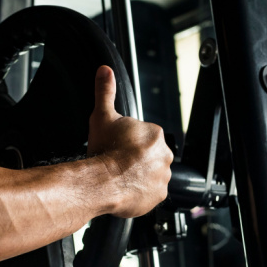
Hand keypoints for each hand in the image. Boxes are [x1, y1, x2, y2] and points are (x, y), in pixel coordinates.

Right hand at [88, 66, 171, 217]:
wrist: (103, 182)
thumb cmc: (105, 151)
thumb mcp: (102, 116)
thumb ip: (105, 92)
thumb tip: (105, 72)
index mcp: (155, 135)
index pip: (144, 136)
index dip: (128, 141)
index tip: (117, 146)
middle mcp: (164, 155)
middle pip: (149, 156)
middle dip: (135, 158)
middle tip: (117, 161)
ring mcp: (163, 176)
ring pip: (151, 174)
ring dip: (139, 175)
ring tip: (120, 175)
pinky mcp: (158, 195)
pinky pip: (150, 192)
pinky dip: (140, 191)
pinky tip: (125, 188)